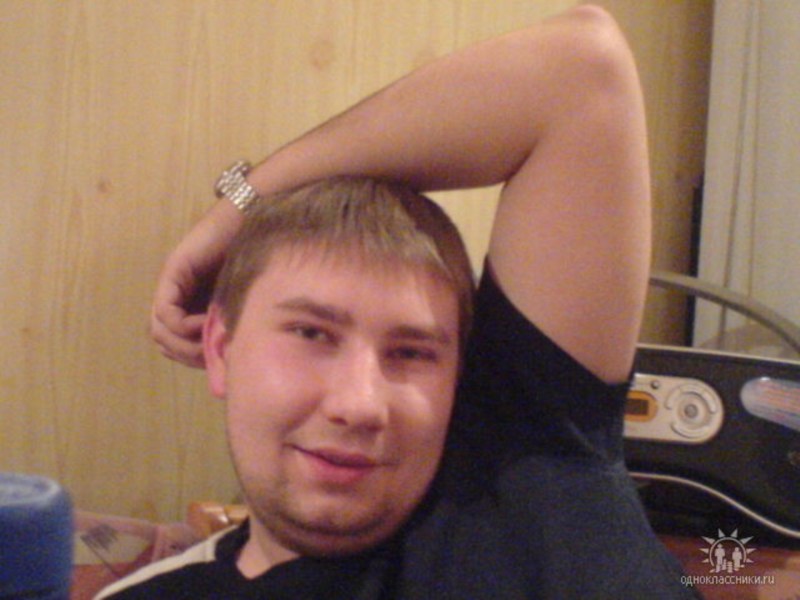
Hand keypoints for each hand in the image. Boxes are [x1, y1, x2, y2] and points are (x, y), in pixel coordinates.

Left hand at [150, 200, 243, 367]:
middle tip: (212, 354)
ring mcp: (170, 285)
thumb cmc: (254, 260)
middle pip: (163, 340)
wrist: (249, 222)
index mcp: (189, 304)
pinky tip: (209, 321)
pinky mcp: (172, 274)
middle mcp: (174, 296)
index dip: (191, 357)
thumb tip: (226, 363)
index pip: (174, 344)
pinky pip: (166, 313)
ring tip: (211, 340)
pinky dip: (186, 326)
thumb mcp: (240, 304)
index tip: (216, 358)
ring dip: (185, 344)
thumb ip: (228, 326)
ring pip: (158, 330)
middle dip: (187, 354)